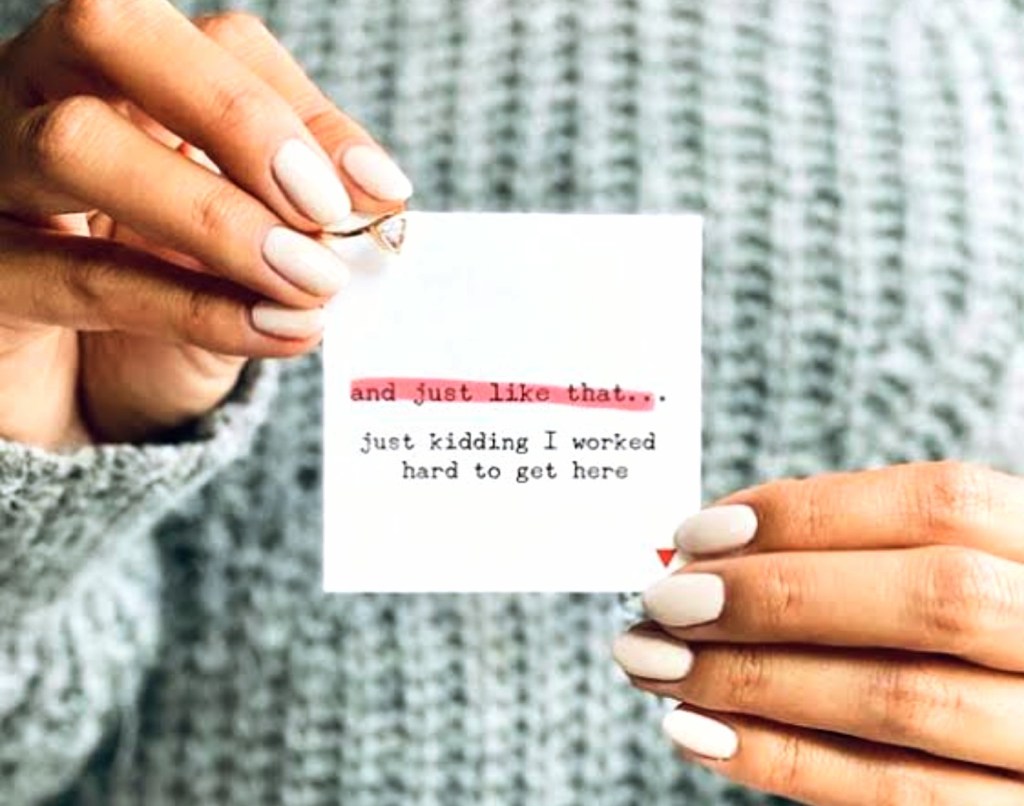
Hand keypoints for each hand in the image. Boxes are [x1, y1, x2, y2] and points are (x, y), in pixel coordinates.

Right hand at [0, 0, 411, 446]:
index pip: (218, 43)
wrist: (93, 409)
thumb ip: (307, 218)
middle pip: (114, 31)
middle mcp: (43, 100)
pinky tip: (274, 331)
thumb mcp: (254, 253)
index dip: (304, 107)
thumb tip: (382, 199)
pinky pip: (81, 277)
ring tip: (310, 283)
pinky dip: (193, 307)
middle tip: (323, 210)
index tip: (380, 190)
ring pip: (77, 142)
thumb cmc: (177, 310)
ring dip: (216, 216)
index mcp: (128, 84)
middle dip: (238, 117)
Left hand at [615, 461, 1023, 804]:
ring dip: (752, 678)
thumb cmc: (965, 629)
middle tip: (662, 602)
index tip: (698, 532)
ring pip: (901, 701)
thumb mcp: (951, 565)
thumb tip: (707, 550)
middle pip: (929, 599)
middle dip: (774, 597)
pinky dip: (781, 759)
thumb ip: (855, 552)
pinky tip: (696, 732)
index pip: (941, 506)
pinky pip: (896, 797)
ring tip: (653, 661)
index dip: (809, 513)